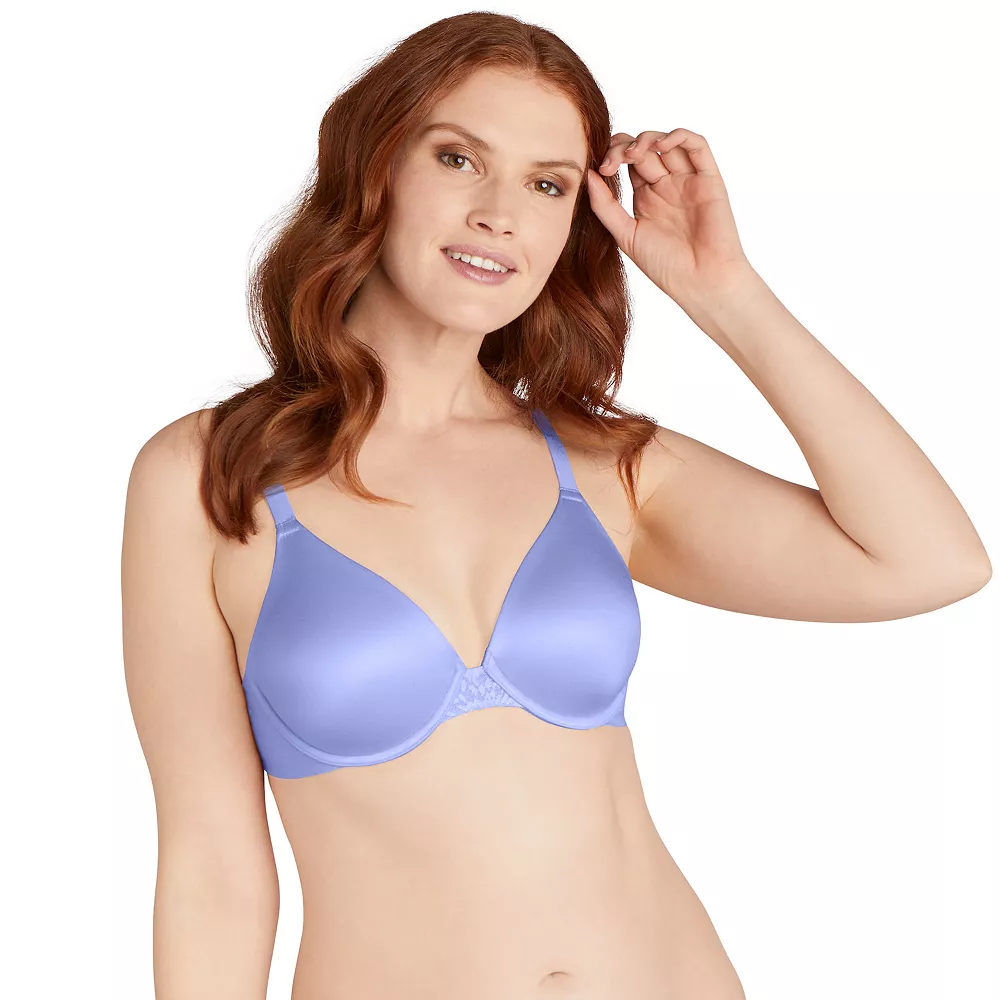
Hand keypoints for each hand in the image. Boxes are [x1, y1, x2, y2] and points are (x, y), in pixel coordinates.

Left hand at [586, 128, 754, 303]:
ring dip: (647, 139)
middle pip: (644, 148)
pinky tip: (661, 145)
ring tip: (632, 155)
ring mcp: (688, 180)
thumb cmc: (665, 266)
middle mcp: (667, 185)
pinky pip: (697, 146)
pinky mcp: (709, 179)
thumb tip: (588, 175)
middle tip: (611, 163)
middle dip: (623, 147)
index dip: (612, 156)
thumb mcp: (626, 235)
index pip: (627, 162)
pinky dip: (679, 136)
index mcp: (646, 197)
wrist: (700, 282)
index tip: (601, 169)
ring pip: (668, 142)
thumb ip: (605, 206)